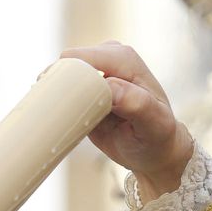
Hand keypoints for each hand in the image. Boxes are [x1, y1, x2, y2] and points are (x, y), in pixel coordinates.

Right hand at [60, 42, 194, 202]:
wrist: (155, 152)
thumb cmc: (157, 136)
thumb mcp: (154, 124)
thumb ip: (136, 103)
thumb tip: (109, 85)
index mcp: (123, 59)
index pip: (82, 58)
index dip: (70, 78)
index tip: (72, 108)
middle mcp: (106, 60)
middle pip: (64, 66)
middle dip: (59, 88)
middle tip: (70, 119)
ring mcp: (93, 74)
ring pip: (57, 78)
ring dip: (54, 97)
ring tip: (66, 122)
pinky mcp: (82, 91)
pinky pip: (58, 92)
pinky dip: (55, 105)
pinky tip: (60, 121)